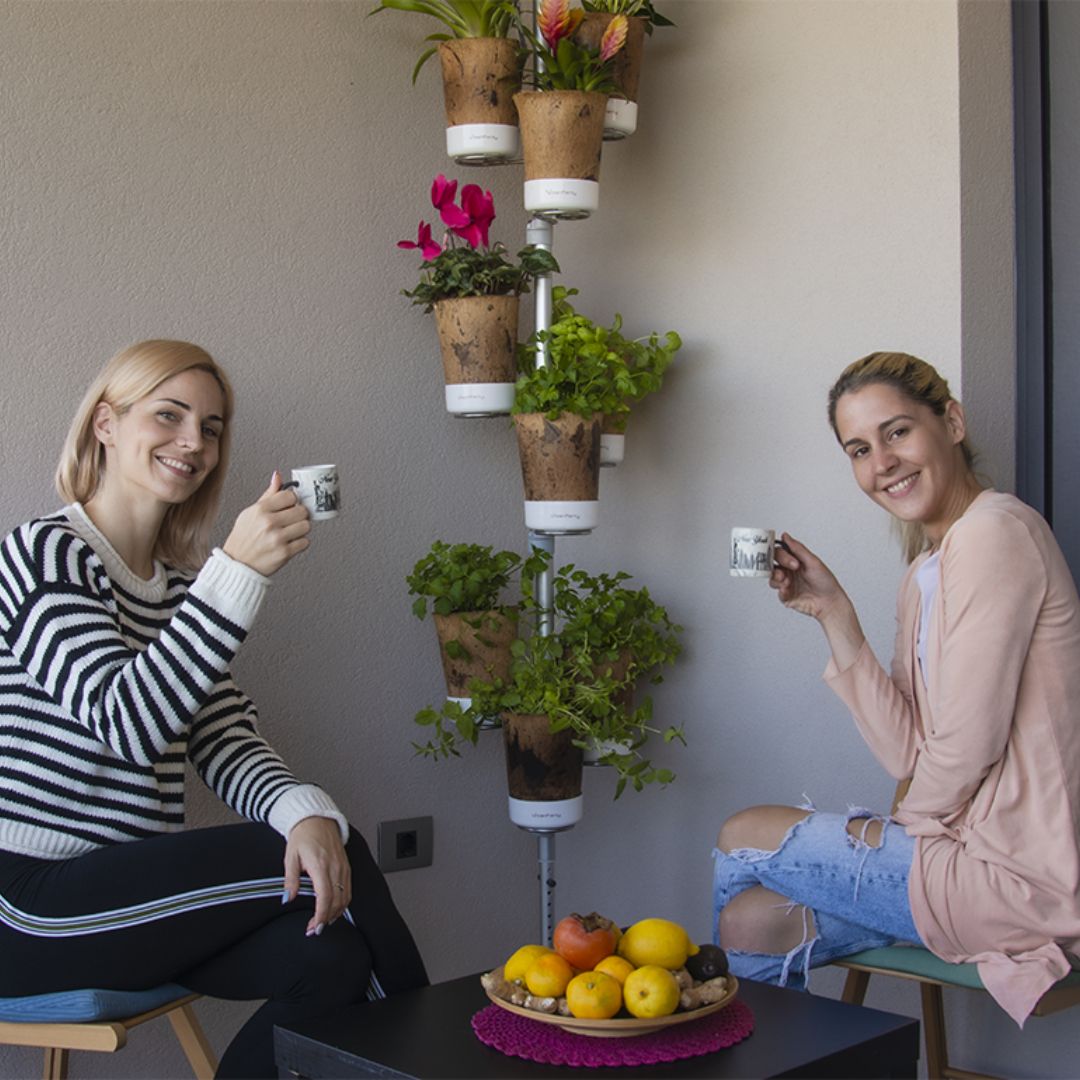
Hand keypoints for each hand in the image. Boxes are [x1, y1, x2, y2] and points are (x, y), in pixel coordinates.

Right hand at [223, 471, 310, 575]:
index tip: (290, 505)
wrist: (237, 564)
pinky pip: (305, 542)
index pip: (290, 495)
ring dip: (301, 529)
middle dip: (300, 514)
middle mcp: (269, 523)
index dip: (293, 500)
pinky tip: (289, 542)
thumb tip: (278, 476)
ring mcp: (278, 538)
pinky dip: (300, 542)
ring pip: (306, 526)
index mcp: (260, 510)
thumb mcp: (250, 512)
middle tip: (292, 519)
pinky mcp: (284, 553)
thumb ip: (268, 495)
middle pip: (302, 510)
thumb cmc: (243, 538)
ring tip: (291, 531)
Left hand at [283, 816, 350, 935]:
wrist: (317, 818)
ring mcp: (343, 867)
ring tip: (323, 922)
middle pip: (337, 901)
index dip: (320, 915)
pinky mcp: (347, 866)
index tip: (314, 926)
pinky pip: (348, 890)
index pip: (325, 897)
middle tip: (314, 929)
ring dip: (335, 913)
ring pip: (345, 897)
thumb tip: (287, 898)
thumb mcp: (290, 857)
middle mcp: (335, 867)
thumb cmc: (303, 835)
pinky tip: (334, 909)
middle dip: (326, 919)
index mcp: (320, 865)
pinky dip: (343, 903)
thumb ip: (290, 879)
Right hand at [769, 533, 846, 620]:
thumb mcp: (813, 562)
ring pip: (772, 578)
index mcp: (795, 560)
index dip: (780, 554)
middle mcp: (789, 571)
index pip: (779, 552)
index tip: (785, 557)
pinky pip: (777, 591)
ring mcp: (787, 583)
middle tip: (788, 570)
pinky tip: (788, 590)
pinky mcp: (786, 596)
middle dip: (777, 566)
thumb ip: (797, 548)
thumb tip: (786, 536)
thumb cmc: (826, 582)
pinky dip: (781, 591)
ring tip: (787, 582)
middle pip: (772, 564)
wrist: (829, 602)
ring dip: (777, 578)